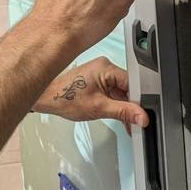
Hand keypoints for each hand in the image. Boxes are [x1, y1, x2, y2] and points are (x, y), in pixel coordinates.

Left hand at [32, 57, 148, 133]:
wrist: (48, 99)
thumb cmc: (66, 98)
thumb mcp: (99, 108)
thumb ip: (123, 112)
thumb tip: (141, 116)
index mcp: (106, 67)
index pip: (132, 83)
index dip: (138, 101)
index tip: (142, 115)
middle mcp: (103, 67)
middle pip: (127, 88)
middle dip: (130, 106)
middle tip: (134, 122)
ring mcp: (99, 73)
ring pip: (120, 92)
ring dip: (122, 107)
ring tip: (123, 122)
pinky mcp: (95, 80)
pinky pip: (112, 92)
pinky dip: (114, 104)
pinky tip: (116, 116)